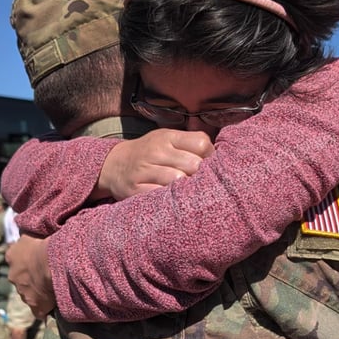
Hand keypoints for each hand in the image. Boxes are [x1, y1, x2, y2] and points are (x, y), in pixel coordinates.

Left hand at [5, 235, 55, 318]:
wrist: (54, 263)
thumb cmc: (48, 245)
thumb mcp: (35, 233)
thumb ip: (30, 235)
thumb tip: (30, 229)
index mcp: (13, 255)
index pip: (18, 257)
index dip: (30, 259)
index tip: (41, 258)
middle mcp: (14, 275)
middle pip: (23, 277)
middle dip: (33, 276)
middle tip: (50, 273)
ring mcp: (23, 292)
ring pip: (31, 293)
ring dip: (41, 290)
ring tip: (57, 288)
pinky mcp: (35, 306)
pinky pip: (40, 310)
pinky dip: (46, 308)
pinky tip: (56, 305)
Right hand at [96, 129, 213, 199]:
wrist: (113, 166)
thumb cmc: (151, 154)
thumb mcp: (168, 139)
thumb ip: (192, 144)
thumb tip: (225, 155)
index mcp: (167, 137)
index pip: (201, 143)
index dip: (211, 156)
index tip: (210, 165)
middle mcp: (155, 151)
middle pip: (193, 164)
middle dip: (202, 176)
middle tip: (202, 183)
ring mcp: (144, 171)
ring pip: (178, 181)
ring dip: (188, 190)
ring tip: (190, 193)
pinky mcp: (135, 190)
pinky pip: (160, 196)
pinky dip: (170, 201)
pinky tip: (174, 201)